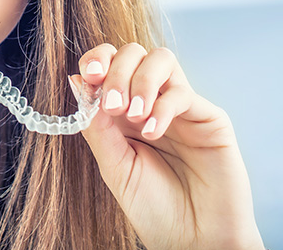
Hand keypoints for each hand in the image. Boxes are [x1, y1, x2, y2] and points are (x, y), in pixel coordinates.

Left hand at [70, 43, 263, 249]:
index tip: (89, 77)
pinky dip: (162, 106)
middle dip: (117, 71)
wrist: (192, 239)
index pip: (109, 63)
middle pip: (133, 53)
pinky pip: (182, 92)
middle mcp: (150, 101)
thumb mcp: (113, 165)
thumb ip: (96, 125)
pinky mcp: (208, 117)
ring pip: (161, 59)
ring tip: (133, 116)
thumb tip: (76, 82)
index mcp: (121, 110)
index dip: (97, 60)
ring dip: (140, 80)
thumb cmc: (153, 207)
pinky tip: (153, 132)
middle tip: (112, 106)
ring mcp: (179, 106)